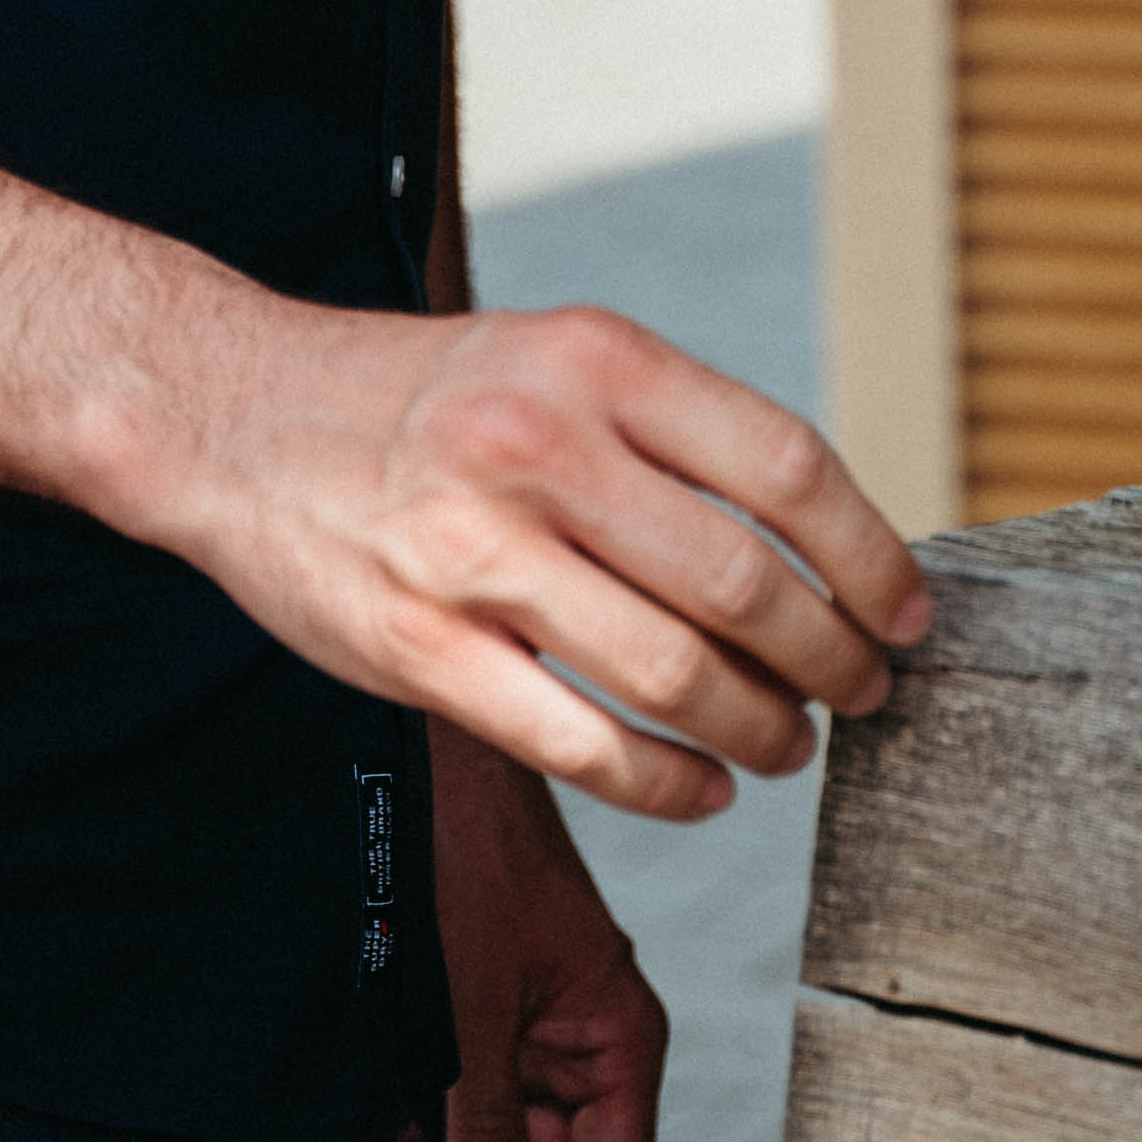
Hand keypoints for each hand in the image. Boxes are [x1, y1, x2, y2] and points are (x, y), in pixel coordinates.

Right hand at [126, 292, 930, 821]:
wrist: (235, 415)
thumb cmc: (424, 397)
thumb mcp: (555, 354)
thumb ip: (672, 432)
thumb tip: (825, 546)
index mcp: (594, 359)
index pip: (787, 468)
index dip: (873, 556)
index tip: (907, 613)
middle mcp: (539, 444)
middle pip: (745, 584)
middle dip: (832, 659)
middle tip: (862, 692)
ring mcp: (473, 551)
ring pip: (672, 673)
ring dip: (761, 728)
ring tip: (788, 744)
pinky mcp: (417, 646)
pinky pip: (580, 743)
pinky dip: (668, 784)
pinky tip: (702, 788)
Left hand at [380, 716, 665, 1141]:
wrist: (425, 762)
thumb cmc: (472, 848)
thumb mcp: (470, 1001)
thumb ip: (484, 1114)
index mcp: (614, 1036)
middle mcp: (580, 1043)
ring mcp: (528, 1031)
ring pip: (490, 1141)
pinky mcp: (478, 1017)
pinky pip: (457, 1096)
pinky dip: (417, 1119)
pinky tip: (374, 1121)